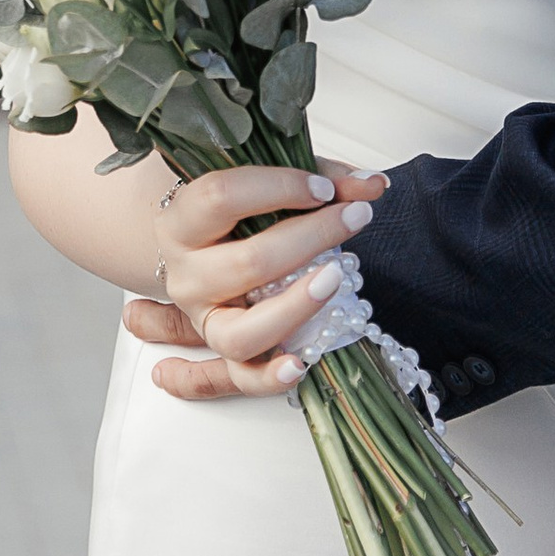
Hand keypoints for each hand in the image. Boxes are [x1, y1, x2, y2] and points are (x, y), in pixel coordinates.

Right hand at [120, 165, 388, 401]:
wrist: (195, 246)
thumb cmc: (235, 209)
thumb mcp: (268, 180)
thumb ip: (321, 177)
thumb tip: (372, 185)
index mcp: (182, 218)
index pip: (222, 197)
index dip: (278, 188)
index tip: (324, 188)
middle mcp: (186, 273)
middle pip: (248, 262)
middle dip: (311, 237)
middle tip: (354, 217)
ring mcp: (201, 318)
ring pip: (240, 331)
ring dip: (293, 308)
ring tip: (334, 279)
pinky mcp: (222, 350)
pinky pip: (242, 377)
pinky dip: (269, 378)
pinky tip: (300, 365)